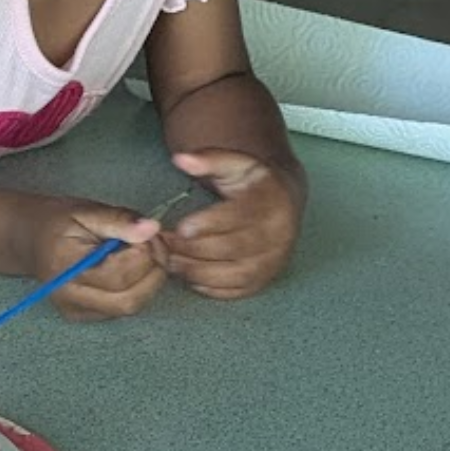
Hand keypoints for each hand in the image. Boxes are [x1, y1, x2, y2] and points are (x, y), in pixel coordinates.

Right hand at [26, 202, 168, 320]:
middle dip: (153, 271)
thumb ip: (120, 220)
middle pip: (129, 300)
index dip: (145, 253)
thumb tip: (152, 229)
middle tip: (151, 244)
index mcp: (66, 269)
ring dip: (150, 280)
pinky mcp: (85, 315)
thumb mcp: (88, 211)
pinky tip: (133, 266)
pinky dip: (139, 287)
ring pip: (131, 307)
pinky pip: (124, 307)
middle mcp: (69, 297)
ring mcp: (76, 310)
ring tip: (141, 252)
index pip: (119, 276)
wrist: (31, 239)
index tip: (146, 233)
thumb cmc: (58, 222)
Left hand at [160, 149, 304, 300]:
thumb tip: (182, 160)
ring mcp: (273, 261)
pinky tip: (190, 274)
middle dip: (192, 248)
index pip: (240, 217)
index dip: (208, 224)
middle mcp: (279, 235)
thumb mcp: (236, 164)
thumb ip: (210, 159)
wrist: (284, 202)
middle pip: (232, 248)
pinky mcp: (265, 280)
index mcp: (273, 202)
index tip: (181, 227)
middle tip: (165, 244)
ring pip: (231, 274)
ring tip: (172, 259)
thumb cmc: (253, 184)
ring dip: (195, 270)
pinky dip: (207, 287)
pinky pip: (233, 291)